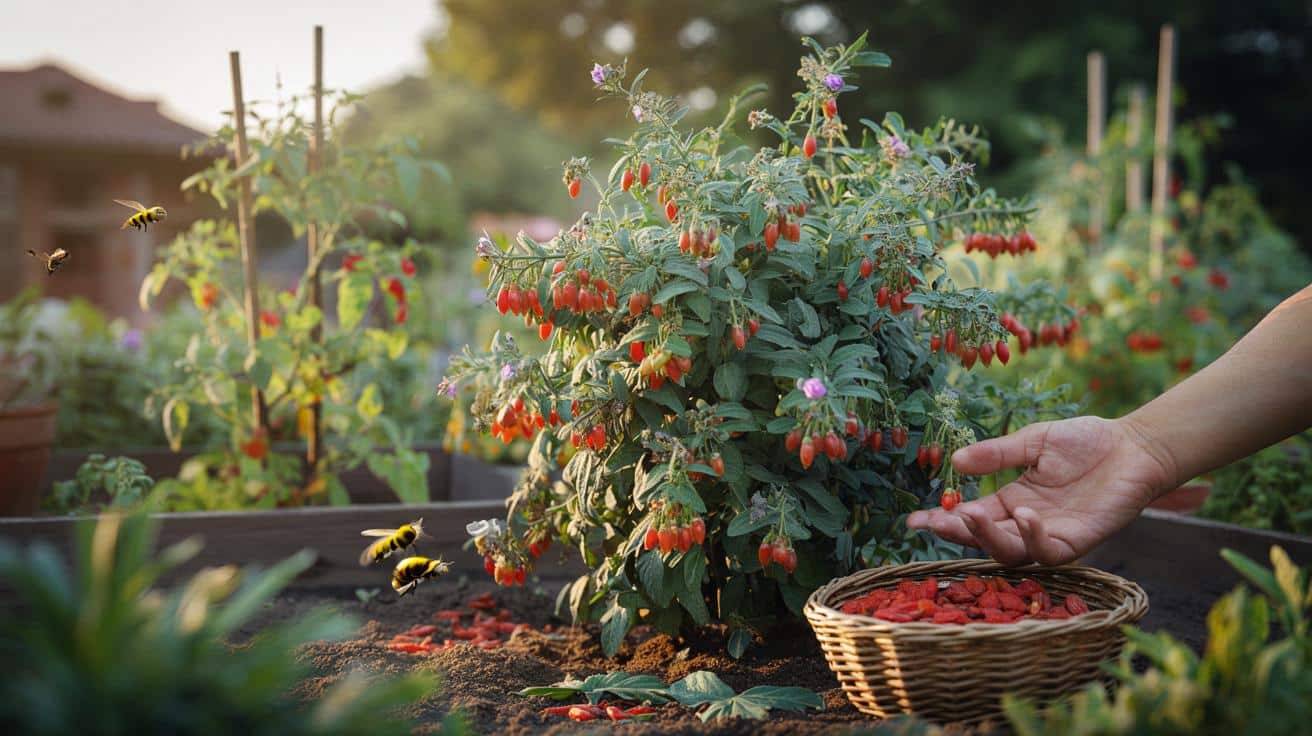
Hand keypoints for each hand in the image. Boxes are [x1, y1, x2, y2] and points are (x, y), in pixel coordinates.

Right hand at [907, 416, 1177, 564]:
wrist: (1134, 445)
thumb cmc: (1086, 441)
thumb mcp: (1032, 440)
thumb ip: (997, 454)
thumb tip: (955, 463)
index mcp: (1012, 502)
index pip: (972, 518)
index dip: (944, 521)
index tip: (914, 521)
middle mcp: (1027, 524)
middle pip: (986, 541)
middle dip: (959, 534)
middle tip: (939, 522)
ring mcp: (1051, 535)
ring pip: (1012, 554)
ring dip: (990, 539)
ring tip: (973, 516)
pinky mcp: (1079, 541)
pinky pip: (1049, 553)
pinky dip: (1034, 537)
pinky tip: (1026, 514)